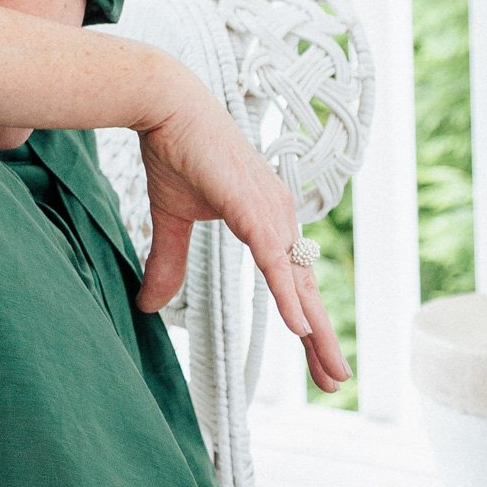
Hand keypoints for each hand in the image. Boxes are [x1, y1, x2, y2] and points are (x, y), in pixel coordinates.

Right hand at [132, 63, 350, 394]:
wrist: (166, 105)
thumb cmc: (176, 151)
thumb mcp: (173, 218)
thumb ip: (170, 262)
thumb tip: (150, 307)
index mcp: (266, 217)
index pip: (292, 279)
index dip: (305, 320)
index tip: (318, 358)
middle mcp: (278, 216)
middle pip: (304, 288)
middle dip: (322, 339)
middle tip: (336, 381)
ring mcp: (270, 211)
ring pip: (297, 282)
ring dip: (315, 331)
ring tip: (331, 371)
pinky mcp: (252, 207)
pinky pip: (274, 261)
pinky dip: (287, 296)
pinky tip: (299, 328)